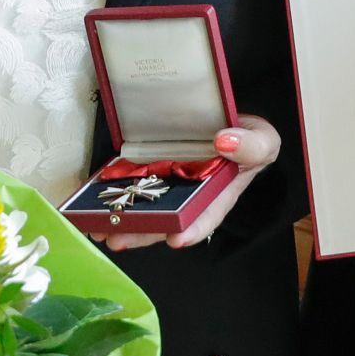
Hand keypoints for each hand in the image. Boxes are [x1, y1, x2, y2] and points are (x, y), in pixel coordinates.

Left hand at [102, 115, 280, 252]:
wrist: (226, 117)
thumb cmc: (249, 138)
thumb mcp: (262, 141)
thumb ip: (253, 146)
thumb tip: (225, 142)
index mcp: (217, 196)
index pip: (204, 217)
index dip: (191, 230)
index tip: (175, 238)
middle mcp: (189, 195)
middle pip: (164, 219)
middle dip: (141, 232)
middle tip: (117, 238)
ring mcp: (167, 182)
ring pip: (143, 205)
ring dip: (121, 218)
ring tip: (98, 229)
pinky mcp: (150, 167)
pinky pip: (130, 181)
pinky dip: (113, 190)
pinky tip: (92, 200)